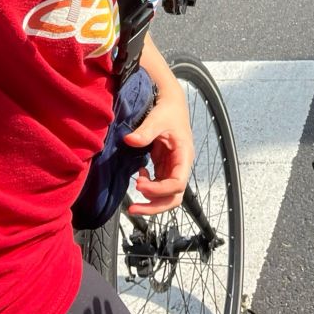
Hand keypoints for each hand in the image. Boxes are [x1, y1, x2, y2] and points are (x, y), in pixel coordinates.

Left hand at [123, 79, 193, 214]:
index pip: (177, 184)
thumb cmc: (168, 110)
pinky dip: (148, 188)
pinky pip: (159, 186)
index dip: (159, 190)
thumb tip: (130, 140)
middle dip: (155, 207)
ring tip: (134, 196)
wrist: (171, 104)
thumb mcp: (157, 118)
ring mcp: (173, 168)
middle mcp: (181, 166)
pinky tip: (140, 176)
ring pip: (167, 196)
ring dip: (151, 202)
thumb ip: (145, 131)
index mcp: (184, 156)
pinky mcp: (165, 167)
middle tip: (133, 208)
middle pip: (174, 197)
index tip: (139, 185)